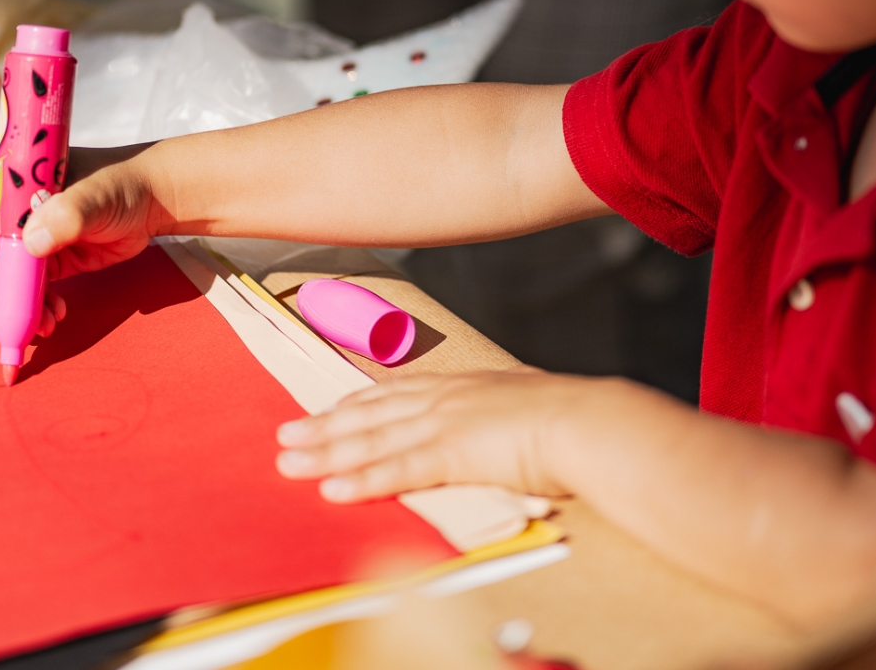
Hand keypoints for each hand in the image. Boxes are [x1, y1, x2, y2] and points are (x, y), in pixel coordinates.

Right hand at [0, 143, 159, 333]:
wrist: (150, 204)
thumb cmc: (123, 185)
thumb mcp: (98, 195)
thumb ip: (68, 213)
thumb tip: (32, 244)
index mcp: (15, 174)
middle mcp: (11, 204)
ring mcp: (24, 235)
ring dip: (10, 299)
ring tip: (34, 324)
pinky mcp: (42, 261)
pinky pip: (25, 287)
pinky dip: (33, 305)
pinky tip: (51, 318)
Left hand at [274, 370, 602, 502]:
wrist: (590, 422)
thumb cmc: (571, 420)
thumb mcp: (526, 405)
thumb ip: (501, 415)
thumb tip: (500, 427)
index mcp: (463, 385)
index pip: (397, 391)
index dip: (357, 401)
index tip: (327, 408)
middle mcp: (446, 398)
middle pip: (370, 412)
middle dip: (324, 426)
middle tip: (285, 435)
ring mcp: (446, 424)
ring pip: (372, 439)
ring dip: (326, 452)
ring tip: (289, 463)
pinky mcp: (453, 453)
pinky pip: (398, 470)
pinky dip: (362, 480)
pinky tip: (333, 490)